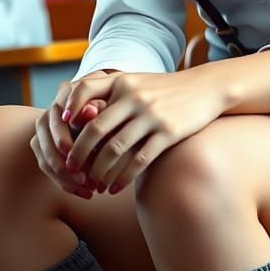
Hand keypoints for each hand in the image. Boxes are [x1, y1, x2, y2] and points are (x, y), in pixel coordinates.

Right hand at [30, 70, 113, 198]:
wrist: (110, 124)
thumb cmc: (113, 116)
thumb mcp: (110, 113)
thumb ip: (100, 110)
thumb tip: (91, 110)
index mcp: (65, 97)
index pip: (57, 120)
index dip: (64, 137)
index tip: (74, 154)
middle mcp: (49, 113)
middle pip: (48, 143)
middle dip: (65, 163)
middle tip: (85, 178)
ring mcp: (42, 132)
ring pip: (47, 159)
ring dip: (67, 178)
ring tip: (90, 188)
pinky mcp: (41, 148)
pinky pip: (48, 169)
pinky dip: (66, 183)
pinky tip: (86, 193)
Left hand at [64, 68, 227, 193]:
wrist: (206, 88)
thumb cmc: (165, 89)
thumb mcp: (137, 82)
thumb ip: (111, 94)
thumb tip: (78, 116)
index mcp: (123, 82)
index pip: (85, 91)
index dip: (69, 108)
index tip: (62, 127)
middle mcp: (135, 97)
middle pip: (96, 129)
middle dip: (80, 152)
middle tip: (71, 169)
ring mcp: (152, 115)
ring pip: (116, 149)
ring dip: (100, 171)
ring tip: (93, 184)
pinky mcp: (169, 133)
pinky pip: (140, 160)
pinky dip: (123, 177)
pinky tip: (115, 188)